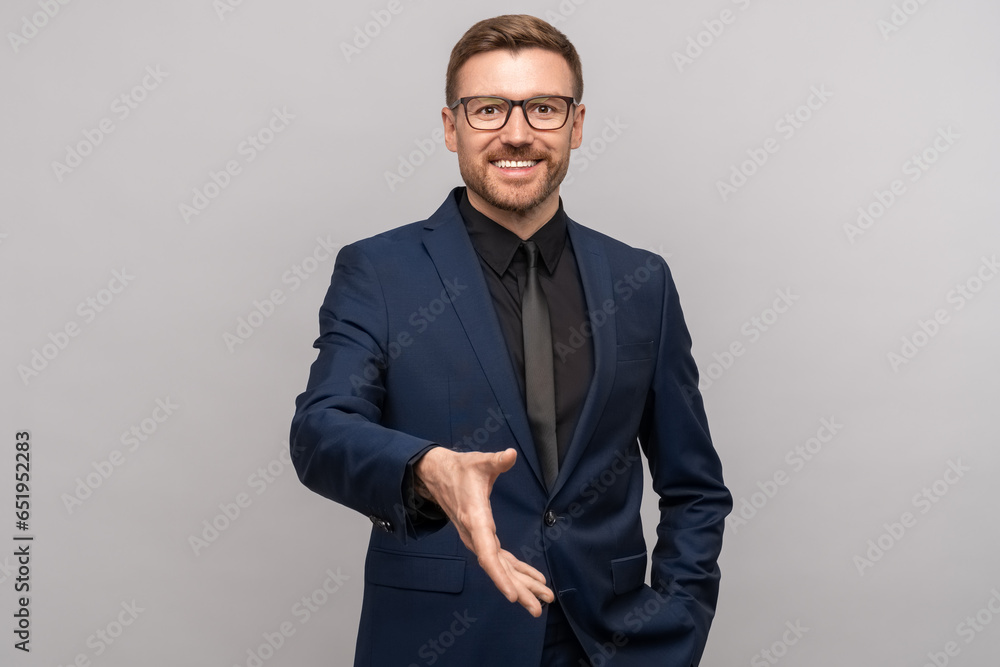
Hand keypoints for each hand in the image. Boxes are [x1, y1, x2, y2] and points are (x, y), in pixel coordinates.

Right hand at [414, 447, 553, 616]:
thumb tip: (510, 454)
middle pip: (498, 568)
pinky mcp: (483, 537)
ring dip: (521, 584)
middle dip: (518, 589)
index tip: (513, 596)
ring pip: (501, 567)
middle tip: (539, 608)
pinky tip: (534, 581)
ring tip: (543, 600)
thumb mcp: (478, 462)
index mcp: (475, 520)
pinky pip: (501, 560)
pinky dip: (517, 571)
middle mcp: (476, 536)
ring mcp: (479, 539)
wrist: (437, 475)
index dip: (501, 576)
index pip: (488, 554)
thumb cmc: (460, 469)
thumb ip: (495, 461)